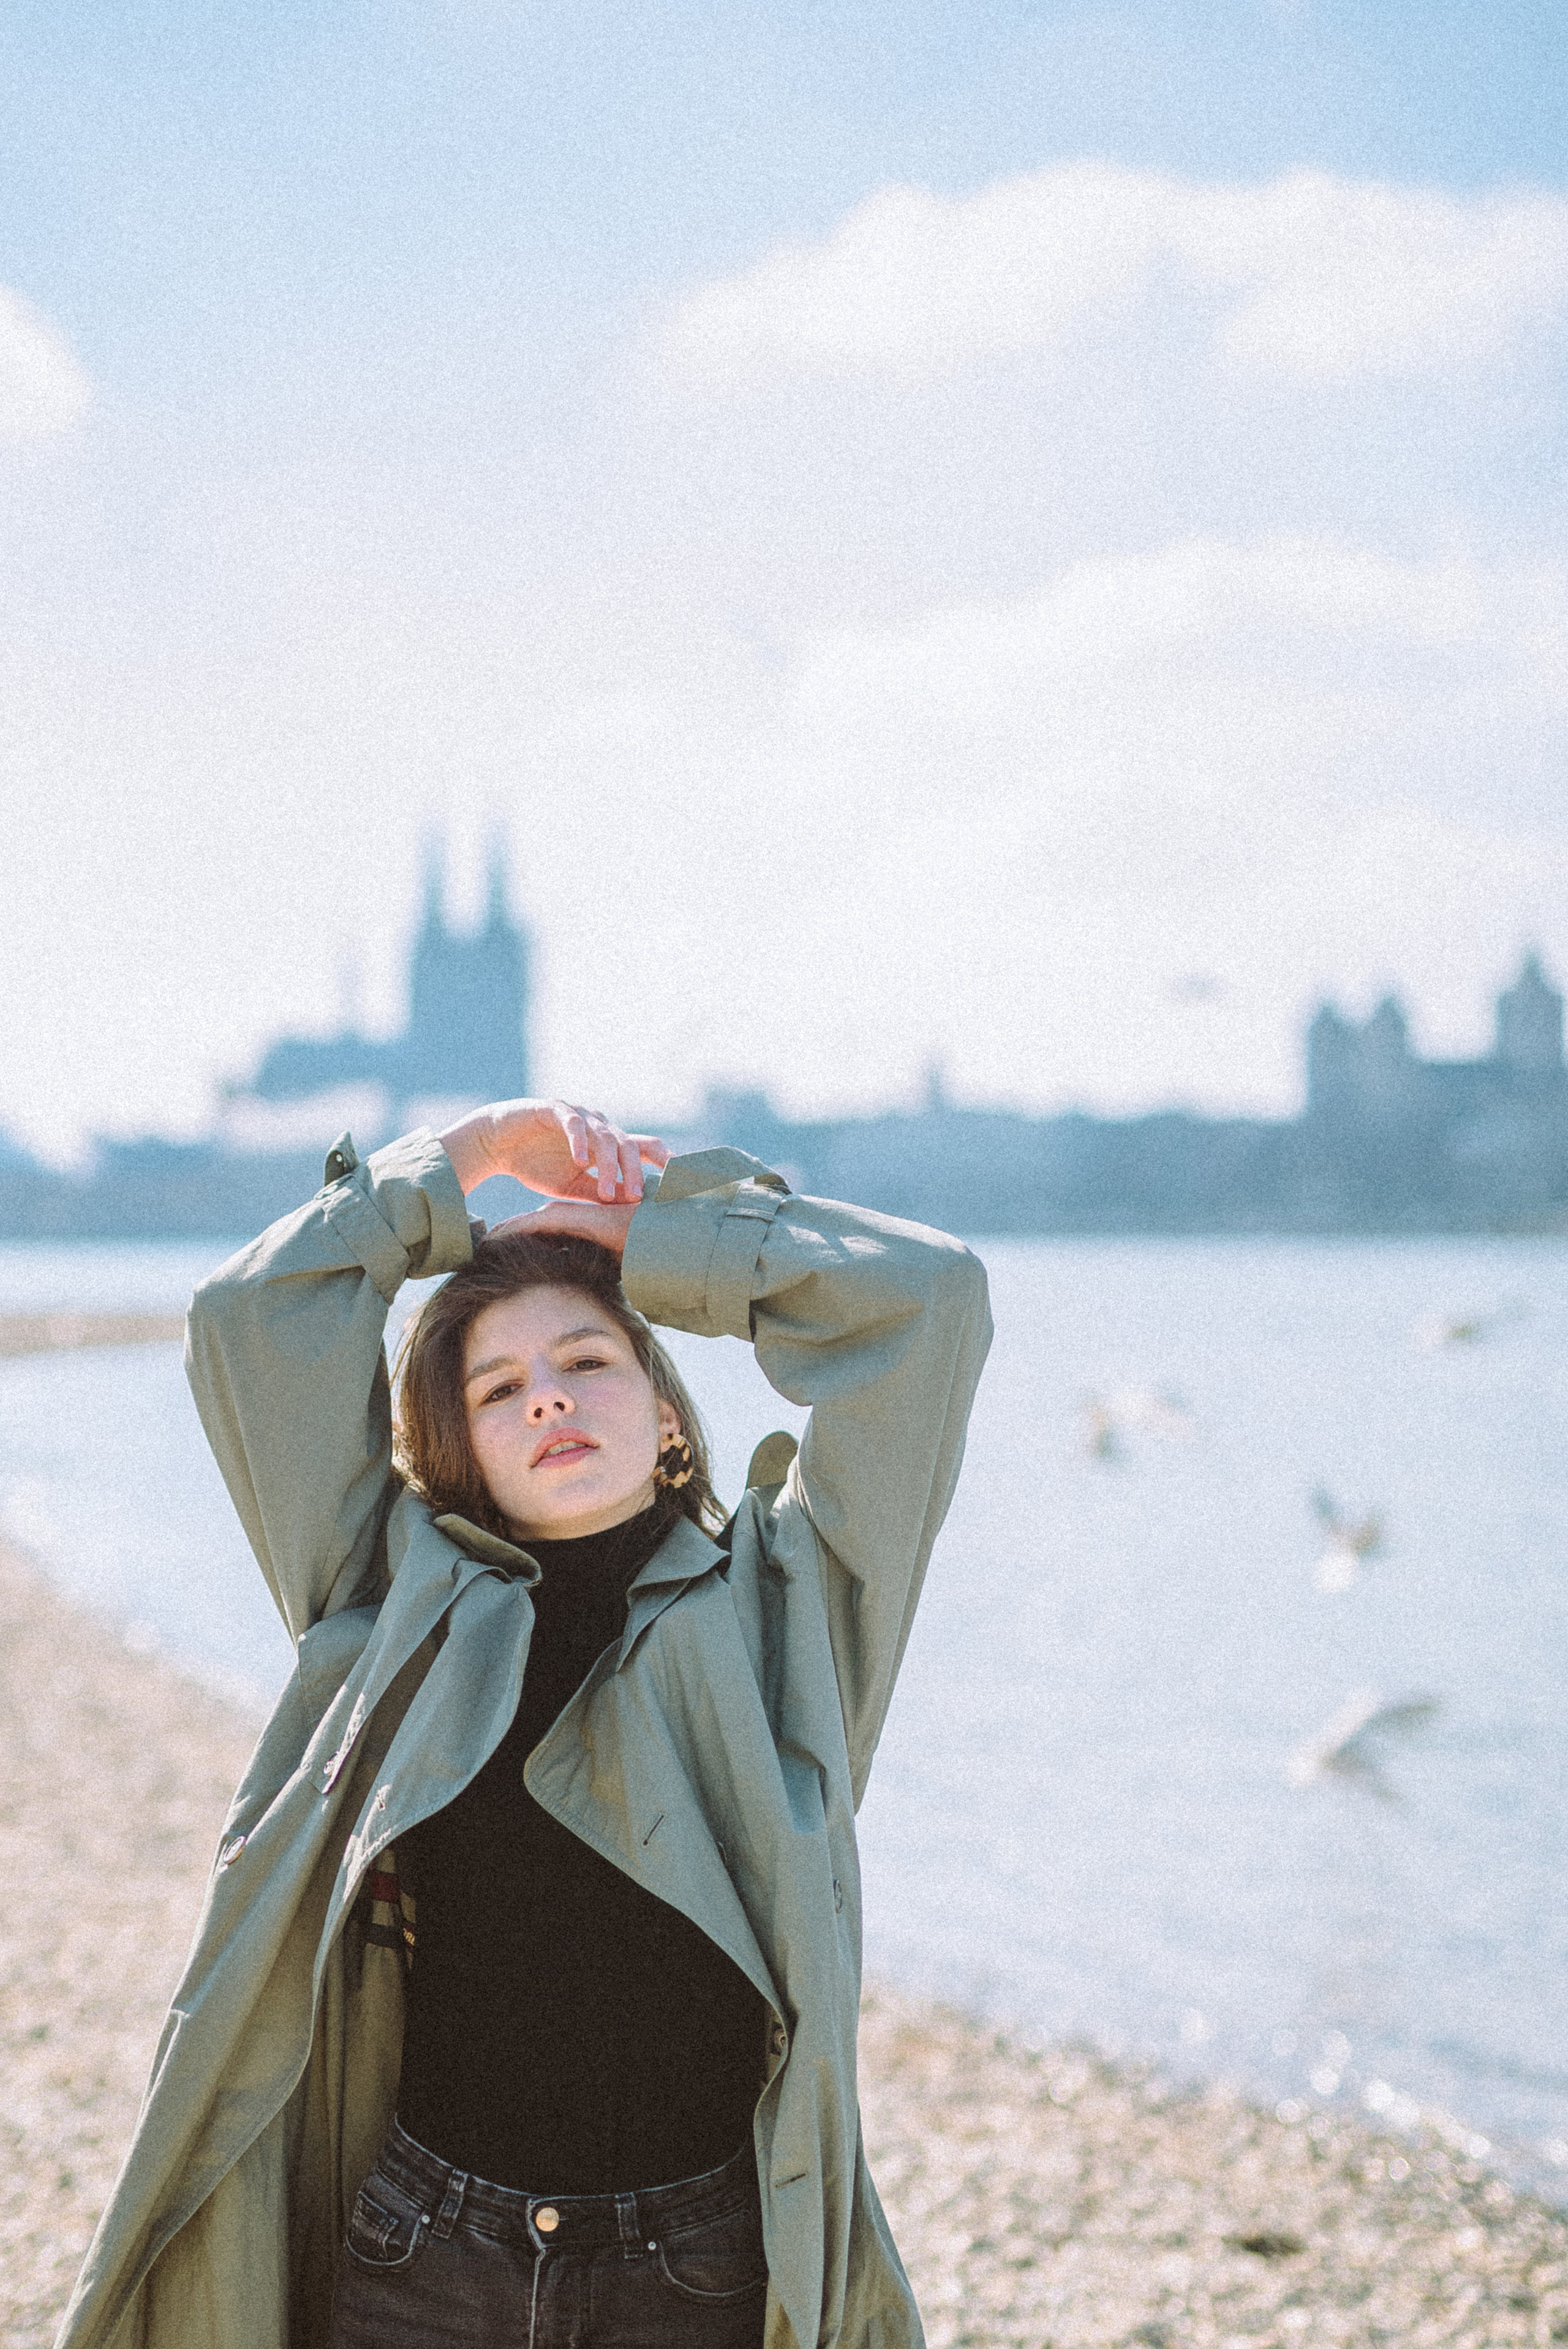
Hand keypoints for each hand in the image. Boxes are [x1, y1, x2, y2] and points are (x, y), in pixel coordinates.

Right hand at [439, 1100, 668, 1203]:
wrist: (496, 1145)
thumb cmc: (536, 1165)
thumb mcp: (572, 1187)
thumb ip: (599, 1193)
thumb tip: (630, 1209)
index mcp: (608, 1144)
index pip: (645, 1148)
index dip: (665, 1161)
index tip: (682, 1181)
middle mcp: (599, 1126)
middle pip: (630, 1144)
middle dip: (635, 1172)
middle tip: (636, 1198)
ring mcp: (579, 1115)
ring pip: (605, 1136)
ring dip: (609, 1165)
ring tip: (605, 1192)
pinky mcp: (554, 1109)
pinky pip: (573, 1123)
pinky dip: (579, 1141)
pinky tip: (581, 1161)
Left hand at [485, 1197, 638, 1259]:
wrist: (647, 1232)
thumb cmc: (631, 1249)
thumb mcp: (601, 1263)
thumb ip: (588, 1272)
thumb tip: (584, 1301)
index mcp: (569, 1227)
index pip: (534, 1235)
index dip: (513, 1244)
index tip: (494, 1257)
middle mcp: (561, 1218)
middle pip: (521, 1228)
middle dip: (498, 1238)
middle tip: (475, 1251)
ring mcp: (559, 1214)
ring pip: (518, 1225)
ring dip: (496, 1235)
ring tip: (475, 1247)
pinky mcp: (560, 1215)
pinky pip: (525, 1225)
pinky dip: (505, 1231)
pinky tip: (488, 1242)